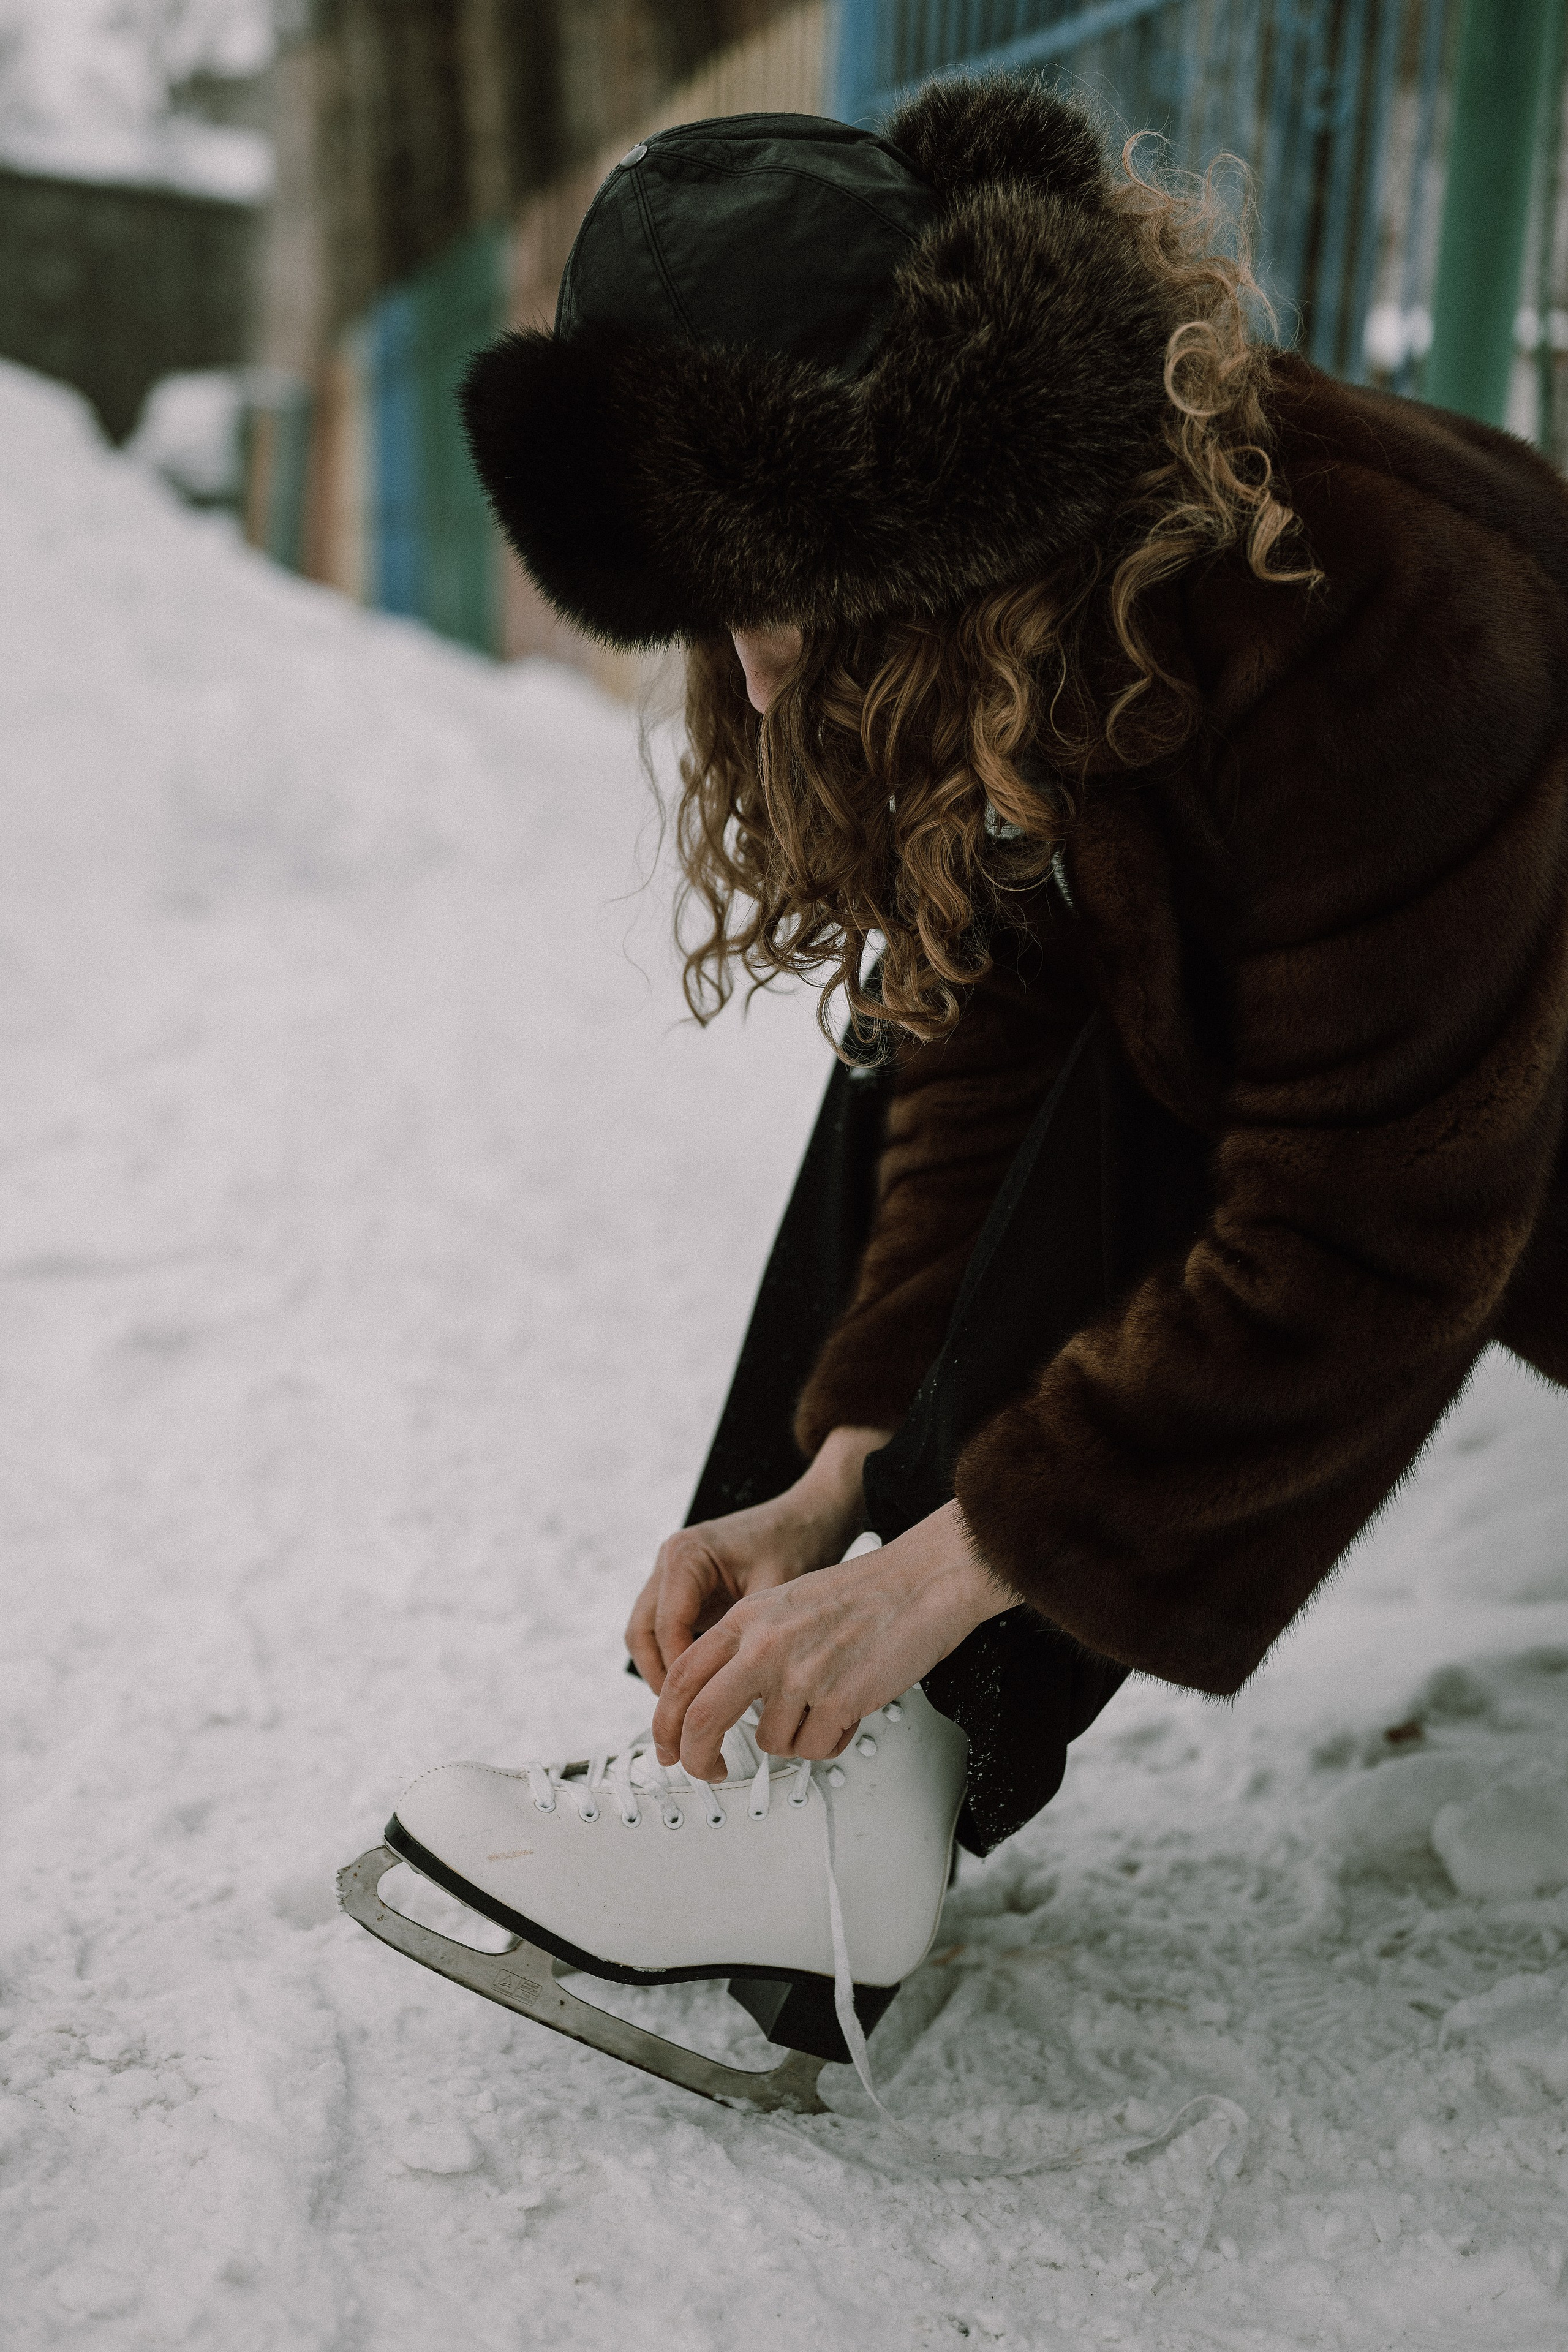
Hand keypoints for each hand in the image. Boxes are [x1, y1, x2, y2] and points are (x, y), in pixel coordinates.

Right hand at [625, 1426, 892, 1692]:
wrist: (811, 1516)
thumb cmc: (797, 1541)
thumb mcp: (777, 1591)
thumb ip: (752, 1638)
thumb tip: (742, 1693)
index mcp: (685, 1555)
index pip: (666, 1626)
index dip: (681, 1672)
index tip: (702, 1705)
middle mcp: (671, 1561)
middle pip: (642, 1633)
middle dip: (662, 1678)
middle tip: (687, 1716)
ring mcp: (674, 1575)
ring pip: (648, 1635)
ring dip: (666, 1672)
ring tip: (694, 1709)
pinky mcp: (687, 1589)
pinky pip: (668, 1631)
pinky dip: (679, 1658)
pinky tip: (705, 1687)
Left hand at [651, 1500, 1009, 1779]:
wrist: (919, 1583)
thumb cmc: (859, 1597)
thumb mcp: (782, 1606)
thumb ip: (745, 1647)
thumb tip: (715, 1704)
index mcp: (745, 1620)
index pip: (681, 1677)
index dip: (666, 1723)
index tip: (670, 1749)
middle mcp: (764, 1645)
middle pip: (702, 1719)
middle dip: (698, 1757)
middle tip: (709, 1771)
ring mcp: (800, 1673)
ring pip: (771, 1742)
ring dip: (795, 1738)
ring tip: (825, 1703)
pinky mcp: (837, 1699)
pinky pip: (815, 1748)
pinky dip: (830, 1739)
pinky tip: (849, 1707)